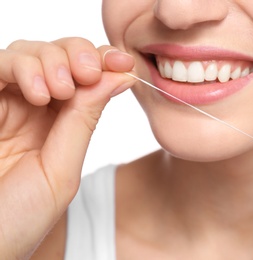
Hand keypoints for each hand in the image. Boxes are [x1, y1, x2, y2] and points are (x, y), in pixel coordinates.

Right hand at [0, 38, 135, 258]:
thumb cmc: (18, 218)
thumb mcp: (62, 169)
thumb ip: (85, 120)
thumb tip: (121, 76)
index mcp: (60, 123)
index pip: (87, 77)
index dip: (105, 62)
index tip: (124, 62)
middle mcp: (33, 107)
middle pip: (60, 55)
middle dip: (79, 54)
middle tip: (88, 72)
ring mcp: (5, 101)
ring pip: (29, 51)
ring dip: (51, 60)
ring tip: (60, 89)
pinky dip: (21, 67)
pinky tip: (37, 93)